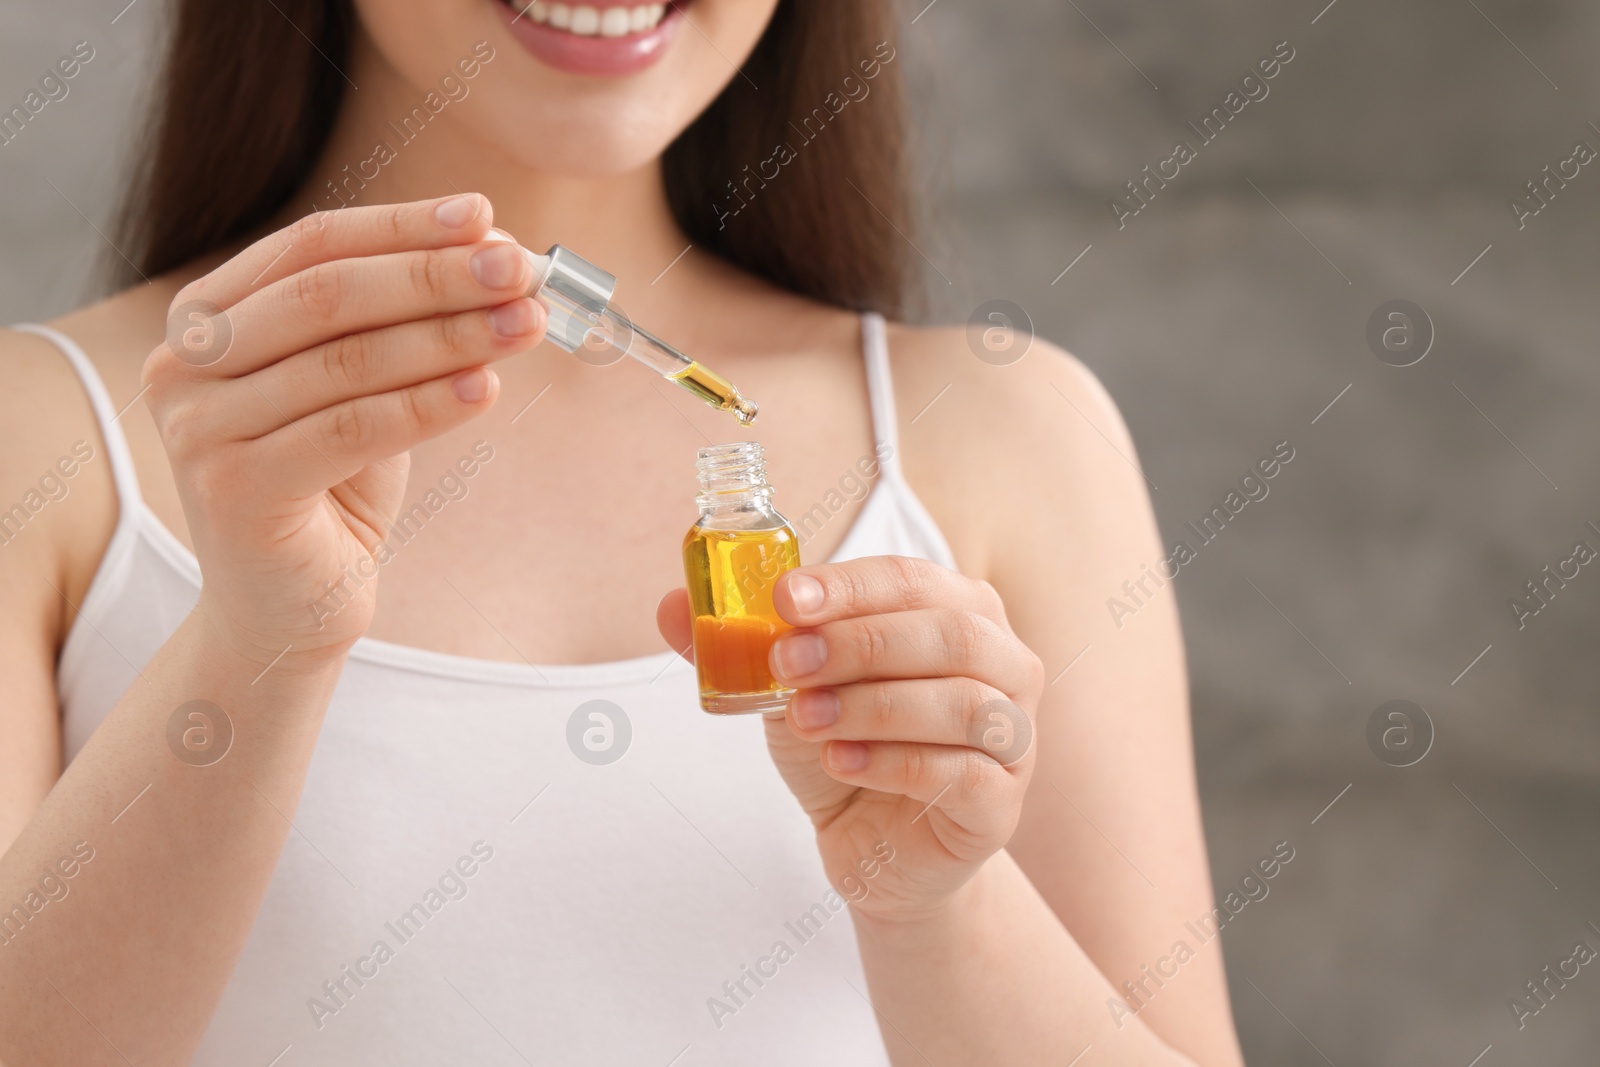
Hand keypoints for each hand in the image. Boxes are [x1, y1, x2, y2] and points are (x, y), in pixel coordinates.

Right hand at [142, 195, 544, 665]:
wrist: (288, 608)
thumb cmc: (330, 487)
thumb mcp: (362, 389)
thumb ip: (402, 325)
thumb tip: (497, 256)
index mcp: (207, 318)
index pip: (311, 245)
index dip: (403, 227)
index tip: (486, 217)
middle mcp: (184, 364)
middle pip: (327, 295)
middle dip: (435, 276)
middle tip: (518, 269)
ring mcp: (199, 429)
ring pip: (346, 362)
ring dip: (449, 336)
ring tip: (527, 324)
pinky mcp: (234, 491)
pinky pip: (350, 430)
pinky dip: (426, 406)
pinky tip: (487, 389)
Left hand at [657, 556, 1043, 920]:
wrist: (877, 848)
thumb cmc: (848, 747)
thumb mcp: (789, 689)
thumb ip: (742, 644)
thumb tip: (672, 605)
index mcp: (960, 612)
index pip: (911, 580)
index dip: (848, 586)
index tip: (785, 599)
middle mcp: (1004, 664)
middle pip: (948, 633)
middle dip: (859, 643)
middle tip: (786, 664)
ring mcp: (1014, 734)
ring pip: (961, 702)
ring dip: (872, 705)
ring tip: (804, 718)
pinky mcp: (1003, 802)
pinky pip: (963, 772)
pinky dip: (895, 763)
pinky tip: (841, 761)